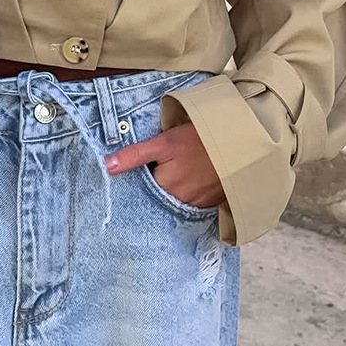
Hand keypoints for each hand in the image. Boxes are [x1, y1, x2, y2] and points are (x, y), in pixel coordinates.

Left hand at [104, 122, 225, 208]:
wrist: (238, 146)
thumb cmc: (198, 140)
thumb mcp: (163, 143)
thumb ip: (135, 155)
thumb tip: (107, 165)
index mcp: (164, 186)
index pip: (141, 188)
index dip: (141, 177)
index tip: (144, 169)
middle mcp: (178, 201)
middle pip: (158, 195)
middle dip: (156, 183)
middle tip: (165, 166)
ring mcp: (195, 204)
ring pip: (174, 199)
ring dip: (173, 189)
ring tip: (180, 170)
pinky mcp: (209, 204)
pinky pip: (191, 202)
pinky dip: (189, 191)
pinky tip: (192, 177)